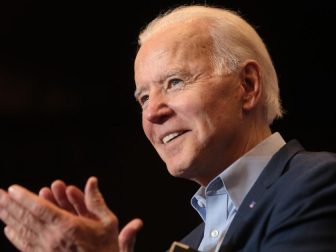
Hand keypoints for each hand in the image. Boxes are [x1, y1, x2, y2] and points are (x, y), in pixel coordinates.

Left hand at [0, 177, 142, 251]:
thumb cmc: (105, 248)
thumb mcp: (108, 222)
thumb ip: (96, 201)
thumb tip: (92, 181)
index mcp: (69, 226)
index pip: (40, 209)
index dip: (25, 198)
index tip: (13, 189)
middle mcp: (53, 238)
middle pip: (26, 218)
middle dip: (10, 204)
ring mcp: (47, 250)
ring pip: (23, 231)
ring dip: (9, 217)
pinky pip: (26, 246)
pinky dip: (16, 237)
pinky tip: (8, 229)